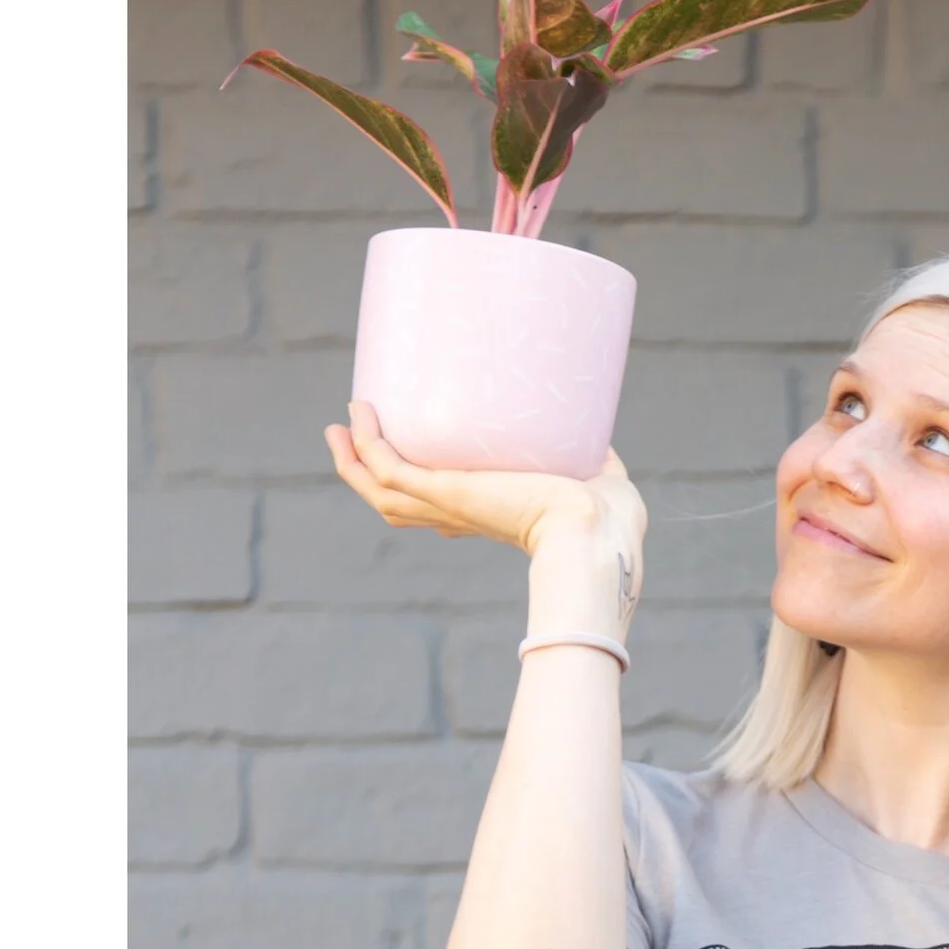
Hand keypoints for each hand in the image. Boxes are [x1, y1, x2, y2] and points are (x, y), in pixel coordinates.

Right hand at [326, 403, 645, 591]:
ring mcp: (452, 505)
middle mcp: (468, 516)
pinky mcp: (447, 493)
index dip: (425, 497)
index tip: (420, 469)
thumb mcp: (598, 481)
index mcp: (497, 517)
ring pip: (381, 491)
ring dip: (352, 462)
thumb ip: (594, 458)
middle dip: (370, 476)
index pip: (448, 513)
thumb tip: (599, 436)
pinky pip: (388, 470)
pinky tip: (358, 417)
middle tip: (351, 441)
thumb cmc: (611, 519)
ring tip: (337, 430)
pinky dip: (367, 446)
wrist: (598, 531)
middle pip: (401, 505)